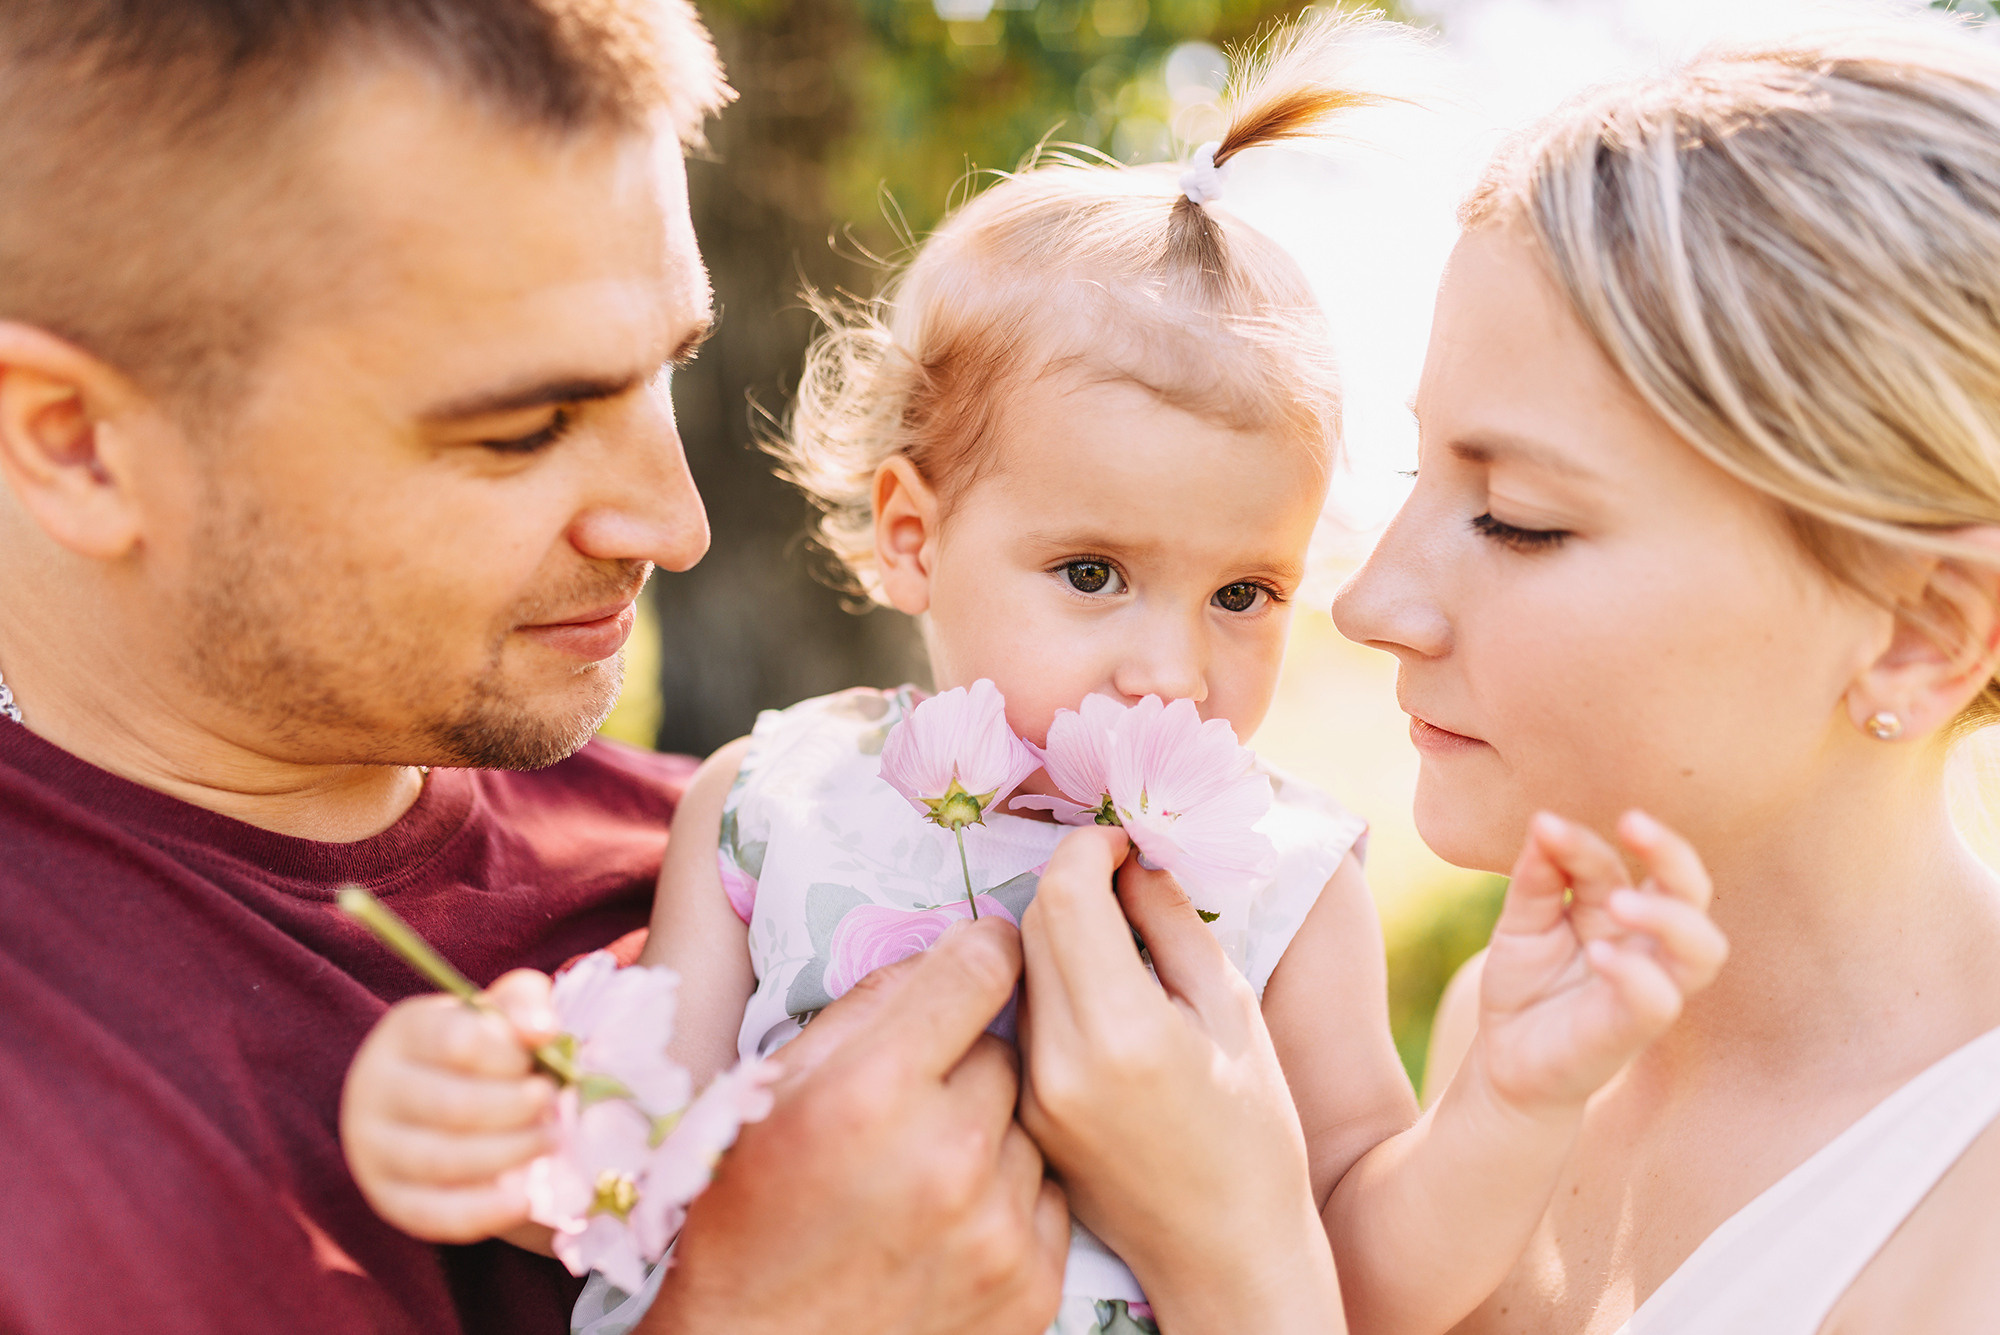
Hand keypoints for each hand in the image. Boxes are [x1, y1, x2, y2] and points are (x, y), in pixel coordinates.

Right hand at [339, 970, 558, 1243]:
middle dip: (517, 1108)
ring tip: (550, 1140)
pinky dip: (484, 1212)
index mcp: (406, 1032)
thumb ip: (523, 1005)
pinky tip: (524, 1200)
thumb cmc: (480, 1051)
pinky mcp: (388, 1199)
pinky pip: (434, 1214)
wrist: (438, 1103)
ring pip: (443, 1161)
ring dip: (511, 1153)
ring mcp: (374, 1149)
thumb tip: (542, 1030)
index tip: (538, 1062)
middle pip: (452, 1106)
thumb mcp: (500, 1014)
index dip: (511, 1056)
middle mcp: (375, 1089)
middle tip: (555, 1103)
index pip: (458, 1042)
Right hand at [647, 917, 1068, 1334]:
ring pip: (1031, 1126)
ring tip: (926, 1171)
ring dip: (990, 1135)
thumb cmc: (748, 1218)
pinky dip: (1011, 1200)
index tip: (979, 959)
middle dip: (966, 1063)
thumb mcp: (771, 1091)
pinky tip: (951, 1220)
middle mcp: (947, 1155)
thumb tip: (943, 952)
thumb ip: (862, 1008)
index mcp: (873, 1090)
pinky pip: (1050, 1198)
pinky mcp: (1030, 1286)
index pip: (981, 968)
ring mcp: (997, 1229)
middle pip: (1006, 1051)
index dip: (980, 954)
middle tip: (918, 1099)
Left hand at [1017, 828, 1343, 1334]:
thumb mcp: (1232, 1010)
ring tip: (1120, 946)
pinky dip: (1054, 989)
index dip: (1089, 848)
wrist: (1225, 1254)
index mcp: (1122, 1031)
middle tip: (1124, 882)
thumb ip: (1174, 924)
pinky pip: (1022, 1019)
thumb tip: (1136, 856)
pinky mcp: (1021, 1115)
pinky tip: (1103, 1004)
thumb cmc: (1254, 1132)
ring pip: (1021, 969)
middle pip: (1032, 923)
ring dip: (1060, 935)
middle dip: (1074, 884)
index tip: (1122, 842)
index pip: (1064, 894)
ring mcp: (1030, 1095)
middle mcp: (1059, 1062)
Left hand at [1474, 810, 1728, 1113]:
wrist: (1504, 1059)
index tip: (1546, 825)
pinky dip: (1635, 974)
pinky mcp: (1633, 1030)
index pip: (1620, 861)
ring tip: (1619, 901)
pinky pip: (1659, 1001)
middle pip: (1692, 890)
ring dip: (1668, 916)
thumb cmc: (1525, 984)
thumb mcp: (1521, 922)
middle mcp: (1646, 942)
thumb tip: (1545, 822)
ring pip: (1703, 950)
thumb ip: (1537, 878)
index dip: (1585, 841)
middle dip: (1672, 852)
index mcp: (1619, 906)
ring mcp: (1648, 986)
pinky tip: (1600, 955)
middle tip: (1633, 823)